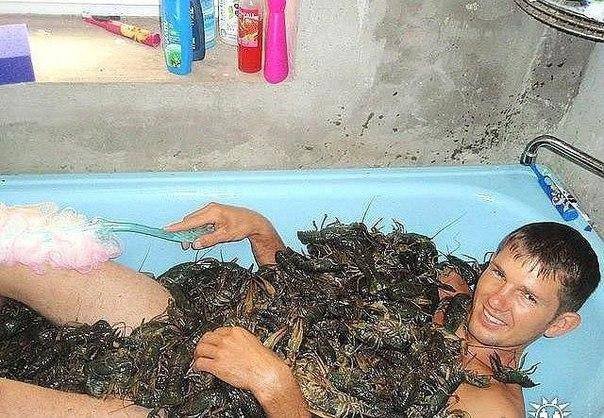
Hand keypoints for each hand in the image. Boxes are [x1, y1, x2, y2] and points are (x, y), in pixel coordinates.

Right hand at [166, 202, 284, 264]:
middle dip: (185, 233)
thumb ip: (209, 239)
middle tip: (185, 246)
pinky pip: (201, 222)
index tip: (166, 230)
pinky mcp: (213, 214)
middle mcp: (210, 209)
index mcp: (212, 212)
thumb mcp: (226, 235)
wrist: (253, 221)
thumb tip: (195, 244)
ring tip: (193, 243)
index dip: (178, 227)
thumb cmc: (242, 226)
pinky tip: (202, 237)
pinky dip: (198, 230)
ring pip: (195, 222)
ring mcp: (211, 210)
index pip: (191, 221)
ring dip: (192, 233)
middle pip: (190, 221)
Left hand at [193, 327, 289, 394]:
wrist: (266, 373)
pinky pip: (200, 363)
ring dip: (198, 354)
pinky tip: (198, 368)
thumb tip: (238, 346)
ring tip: (198, 358)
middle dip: (203, 343)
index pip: (218, 330)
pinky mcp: (217, 365)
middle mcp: (227, 340)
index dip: (213, 337)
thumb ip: (243, 342)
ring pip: (200, 348)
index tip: (212, 341)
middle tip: (202, 349)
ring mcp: (221, 352)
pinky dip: (197, 366)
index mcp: (237, 332)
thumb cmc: (264, 362)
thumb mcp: (255, 343)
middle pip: (206, 337)